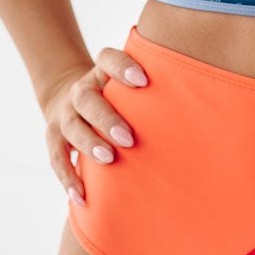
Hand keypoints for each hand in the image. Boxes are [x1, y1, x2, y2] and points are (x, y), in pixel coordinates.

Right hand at [43, 44, 149, 206]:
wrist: (67, 98)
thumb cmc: (116, 95)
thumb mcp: (128, 83)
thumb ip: (155, 85)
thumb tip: (200, 94)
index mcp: (100, 72)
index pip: (107, 59)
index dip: (122, 67)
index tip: (144, 81)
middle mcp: (80, 91)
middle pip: (87, 99)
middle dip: (107, 118)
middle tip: (128, 138)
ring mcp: (65, 114)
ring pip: (72, 126)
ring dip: (88, 143)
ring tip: (108, 159)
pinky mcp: (54, 137)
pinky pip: (56, 158)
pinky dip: (68, 177)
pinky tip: (82, 195)